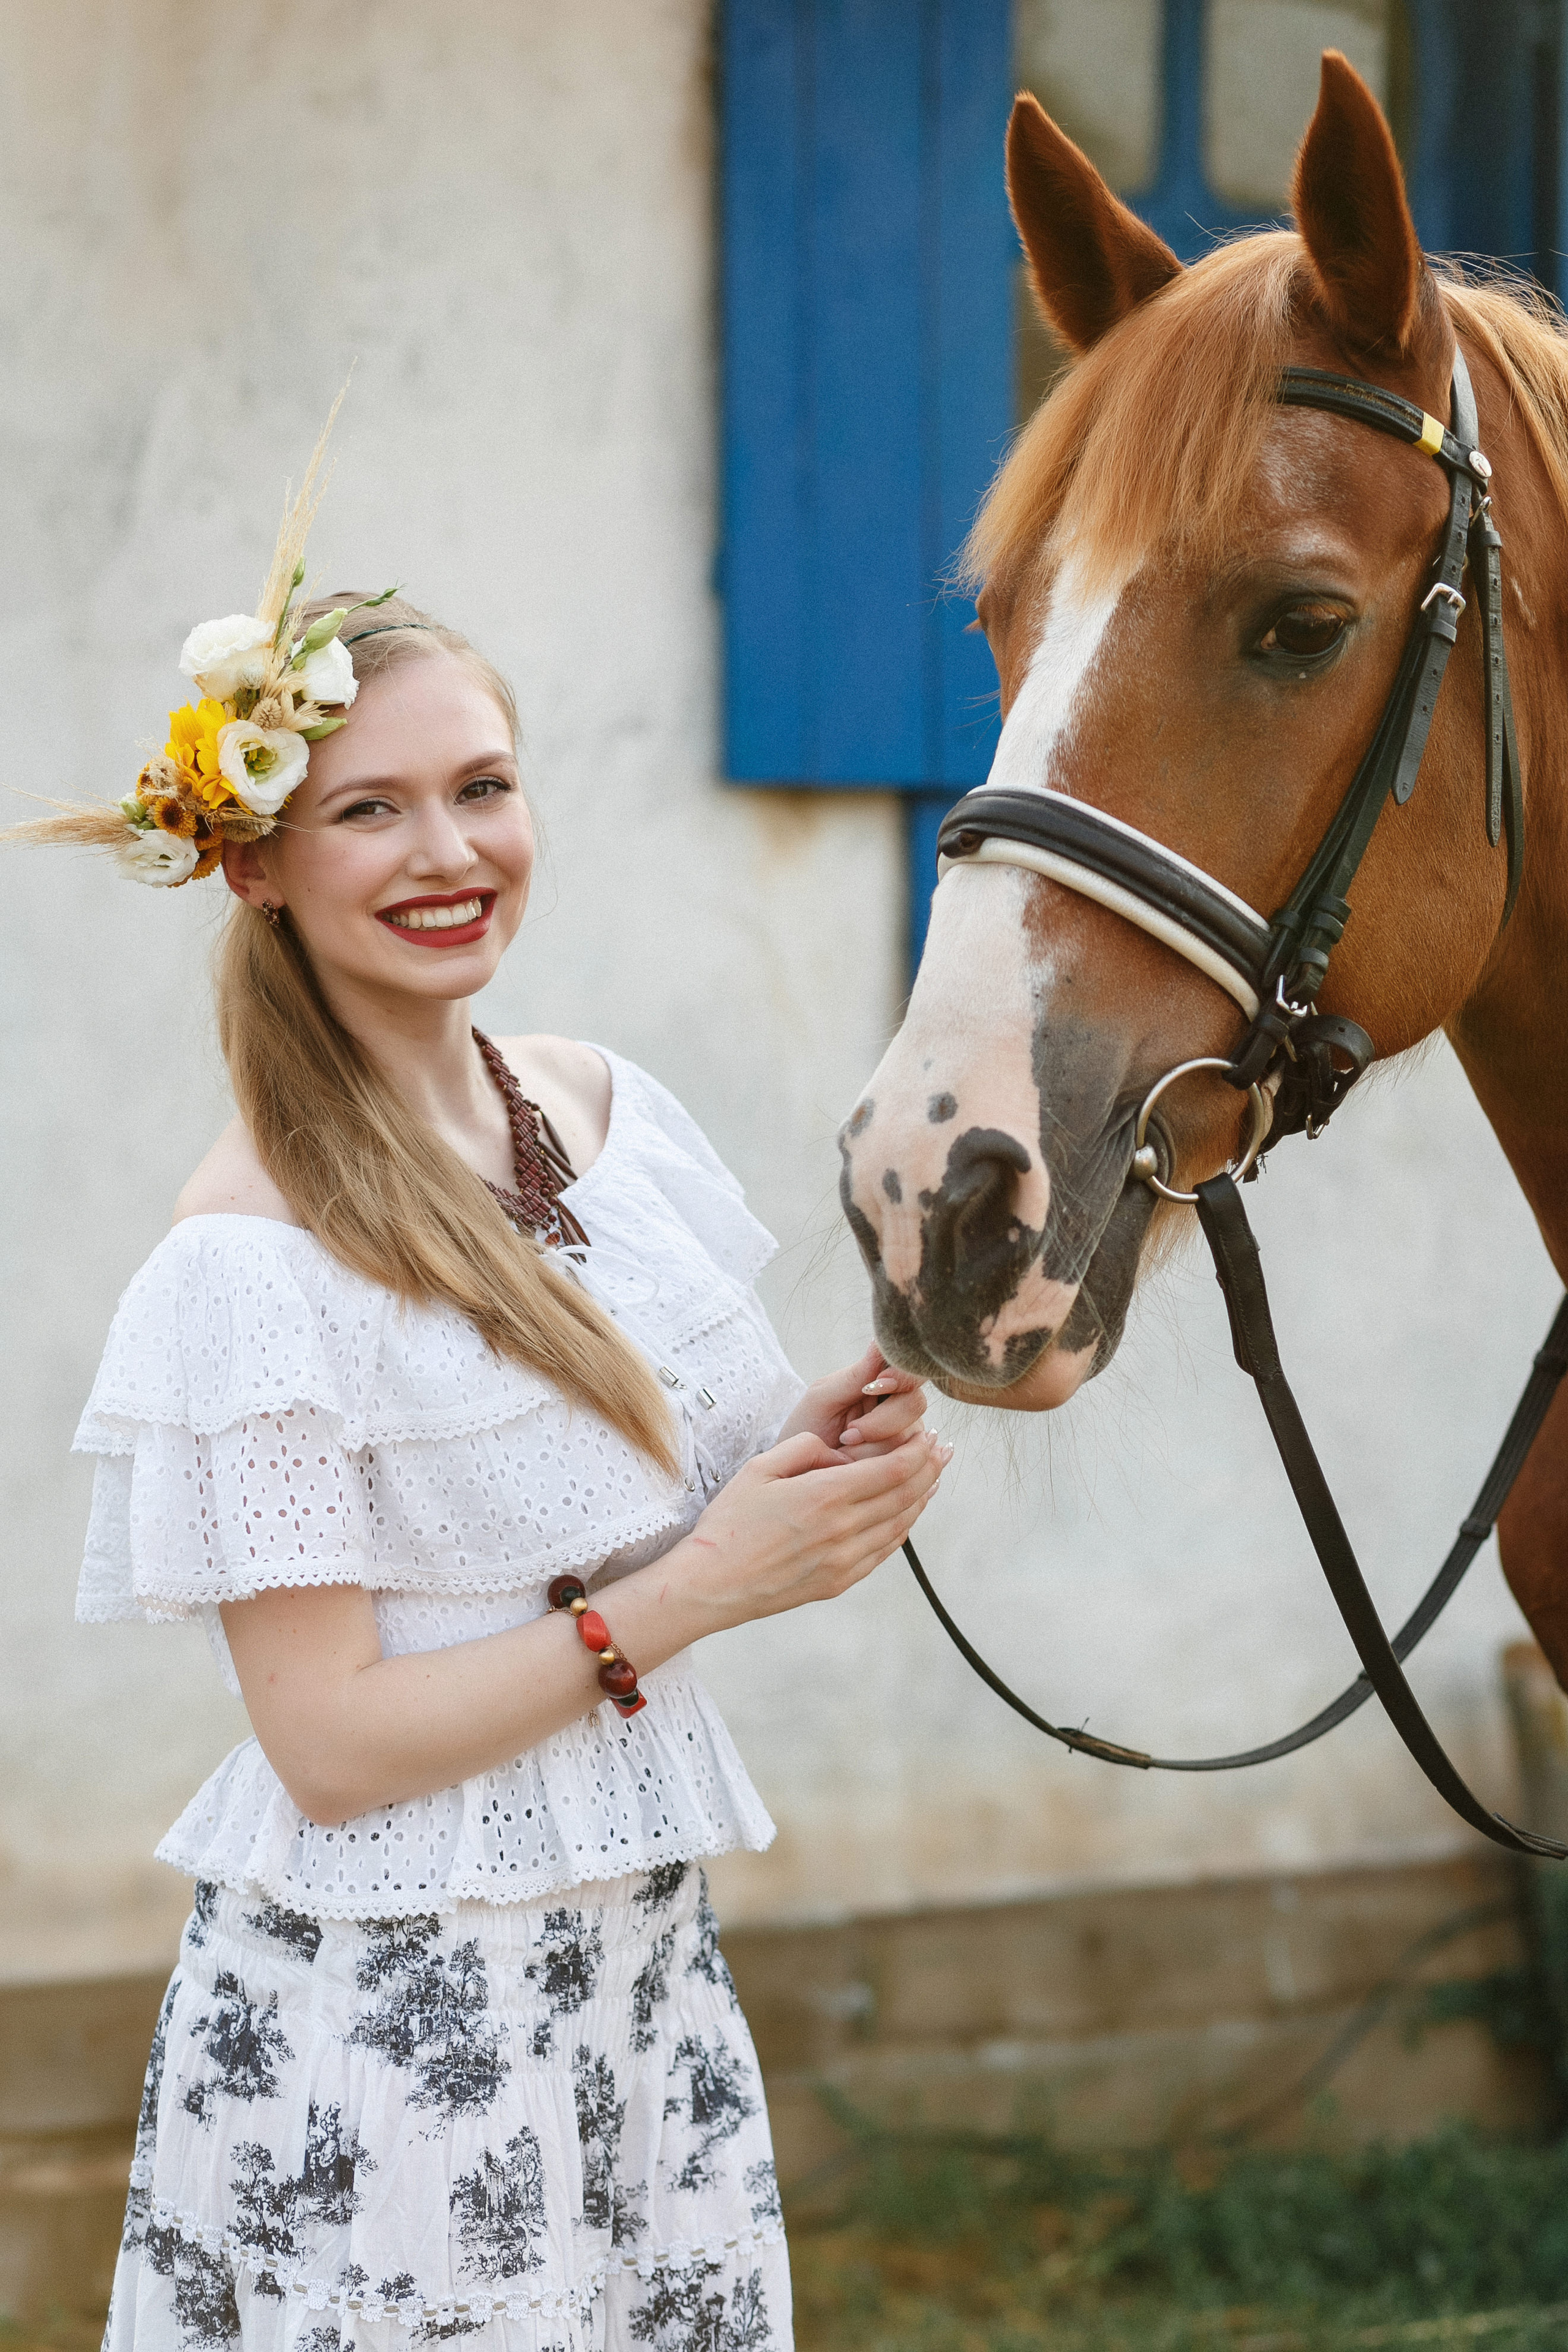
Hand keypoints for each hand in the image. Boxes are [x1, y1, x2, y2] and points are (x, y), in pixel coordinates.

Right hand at [674, 1422, 950, 1628]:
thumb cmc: (729, 1523)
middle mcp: (843, 1529)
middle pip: (905, 1495)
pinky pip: (883, 1551)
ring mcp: (845, 1560)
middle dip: (930, 1469)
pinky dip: (902, 1528)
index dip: (918, 1452)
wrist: (712, 1584)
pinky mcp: (840, 1581)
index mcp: (825, 1495)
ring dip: (922, 1498)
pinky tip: (907, 1514)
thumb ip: (805, 1448)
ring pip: (900, 1524)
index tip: (930, 1436)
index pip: (892, 1469)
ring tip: (934, 1477)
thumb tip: (837, 1449)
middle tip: (944, 1450)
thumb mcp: (760, 1468)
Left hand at [776, 1342, 928, 1460]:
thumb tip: (879, 1342)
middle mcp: (902, 1405)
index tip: (872, 1387)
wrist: (799, 1467)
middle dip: (878, 1424)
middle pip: (915, 1405)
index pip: (911, 1370)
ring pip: (910, 1440)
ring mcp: (907, 1435)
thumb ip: (855, 1375)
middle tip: (847, 1434)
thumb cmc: (809, 1426)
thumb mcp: (823, 1398)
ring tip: (844, 1451)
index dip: (900, 1377)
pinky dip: (874, 1468)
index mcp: (884, 1380)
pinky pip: (904, 1465)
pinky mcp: (905, 1463)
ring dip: (871, 1449)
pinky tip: (855, 1464)